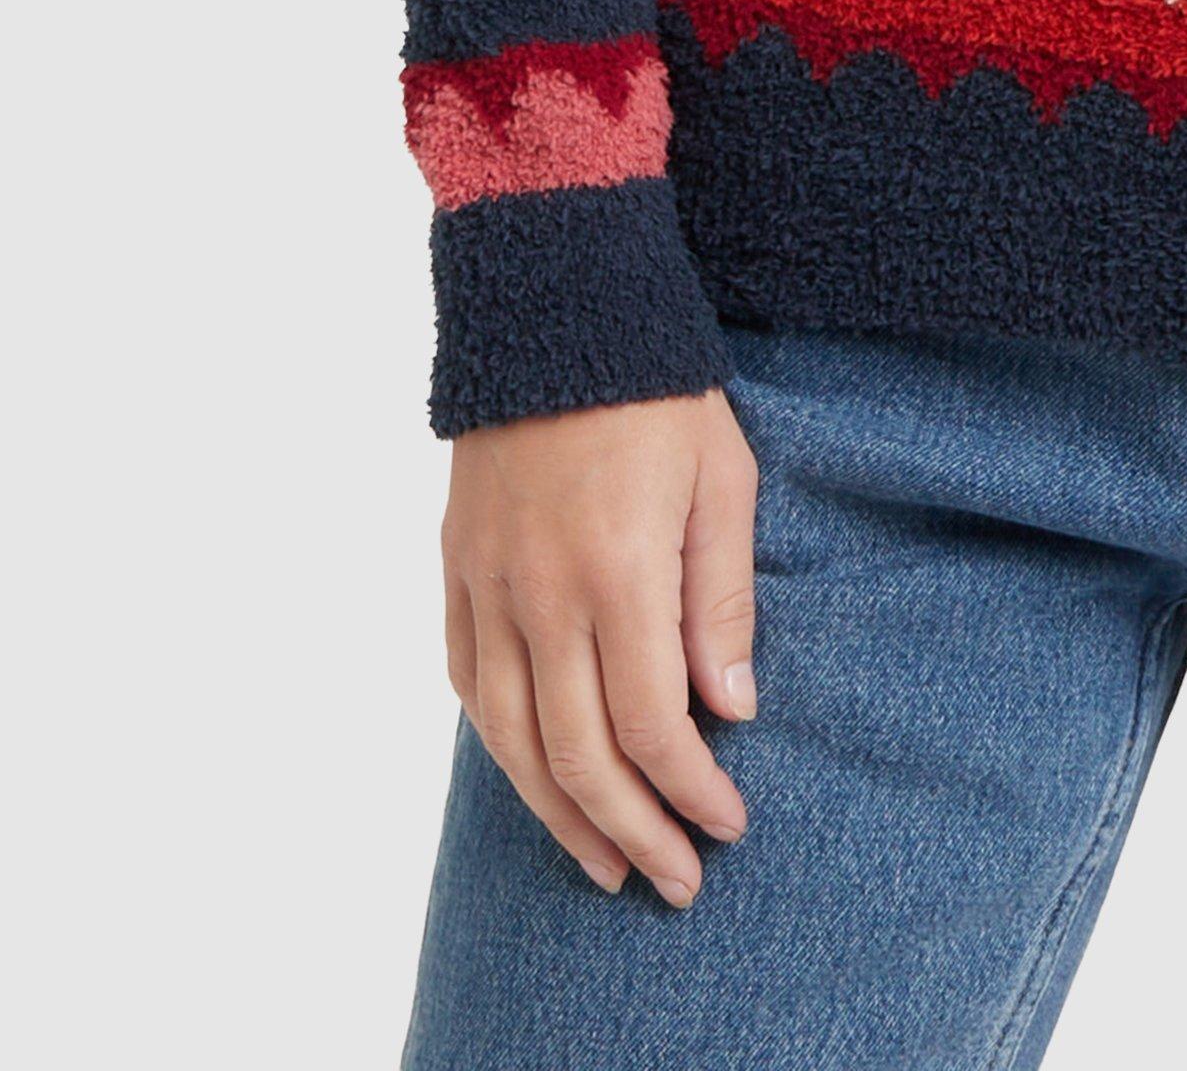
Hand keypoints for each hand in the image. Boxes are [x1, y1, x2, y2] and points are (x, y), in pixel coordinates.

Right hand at [442, 389, 761, 905]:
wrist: (555, 305)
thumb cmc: (658, 387)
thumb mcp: (721, 480)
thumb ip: (721, 600)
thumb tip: (730, 711)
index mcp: (618, 572)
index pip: (650, 727)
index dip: (689, 792)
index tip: (727, 826)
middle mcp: (541, 594)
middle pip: (578, 756)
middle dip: (631, 832)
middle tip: (676, 881)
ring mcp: (488, 585)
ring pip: (512, 739)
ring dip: (559, 815)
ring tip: (606, 863)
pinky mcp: (457, 569)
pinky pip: (469, 684)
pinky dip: (503, 745)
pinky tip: (536, 775)